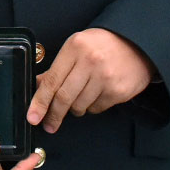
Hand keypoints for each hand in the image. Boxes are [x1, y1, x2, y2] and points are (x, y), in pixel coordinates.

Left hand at [26, 28, 154, 133]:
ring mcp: (105, 78)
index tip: (32, 116)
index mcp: (75, 48)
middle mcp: (90, 62)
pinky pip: (97, 108)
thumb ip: (58, 67)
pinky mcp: (118, 91)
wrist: (137, 44)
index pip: (51, 81)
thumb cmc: (102, 45)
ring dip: (75, 109)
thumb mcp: (76, 47)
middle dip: (54, 115)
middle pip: (64, 97)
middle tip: (49, 125)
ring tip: (79, 98)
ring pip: (80, 106)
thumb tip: (39, 86)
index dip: (39, 102)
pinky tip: (96, 95)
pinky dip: (91, 107)